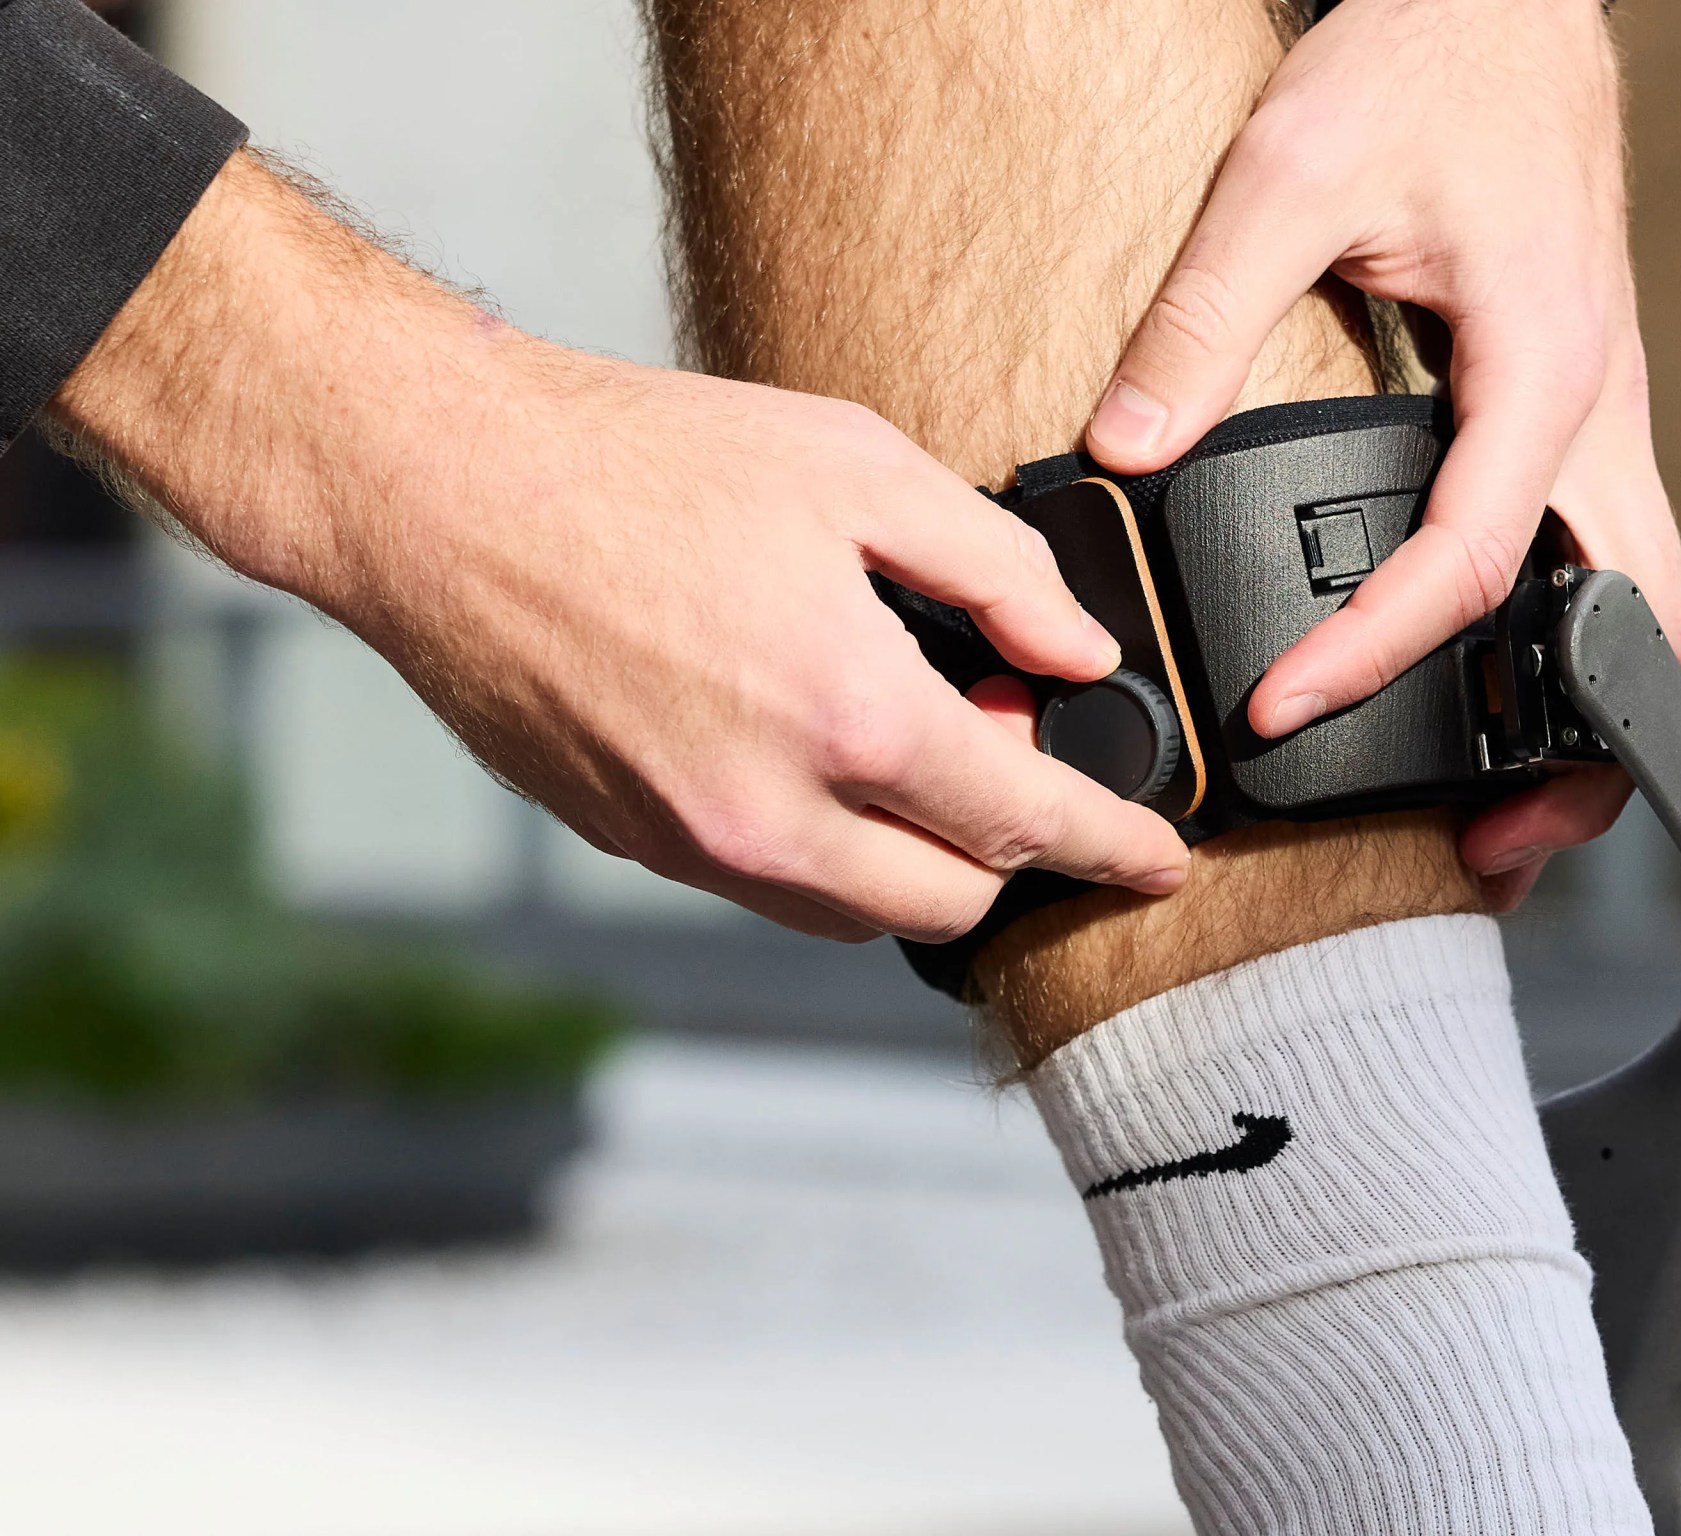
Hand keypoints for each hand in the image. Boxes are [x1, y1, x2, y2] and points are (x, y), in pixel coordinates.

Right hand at [53, 154, 1190, 941]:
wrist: (447, 493)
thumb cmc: (641, 462)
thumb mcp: (855, 468)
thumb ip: (996, 571)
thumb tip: (1079, 652)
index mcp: (846, 712)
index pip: (1025, 822)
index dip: (1114, 847)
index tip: (1158, 862)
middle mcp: (770, 813)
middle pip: (950, 902)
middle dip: (1008, 847)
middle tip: (994, 739)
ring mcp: (693, 845)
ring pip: (856, 912)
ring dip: (911, 854)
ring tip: (893, 735)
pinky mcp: (633, 845)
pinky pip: (768, 887)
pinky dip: (823, 847)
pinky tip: (805, 746)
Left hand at [1085, 0, 1680, 881]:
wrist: (1503, 4)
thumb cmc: (1427, 63)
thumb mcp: (1292, 175)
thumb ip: (1202, 319)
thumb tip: (1124, 446)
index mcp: (1542, 372)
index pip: (1467, 564)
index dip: (1373, 658)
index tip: (1279, 714)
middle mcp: (1593, 414)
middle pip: (1628, 628)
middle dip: (1566, 752)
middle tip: (1477, 847)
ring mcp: (1596, 418)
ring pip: (1634, 602)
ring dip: (1578, 710)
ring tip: (1494, 804)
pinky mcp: (1571, 410)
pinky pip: (1591, 552)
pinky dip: (1555, 638)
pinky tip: (1478, 668)